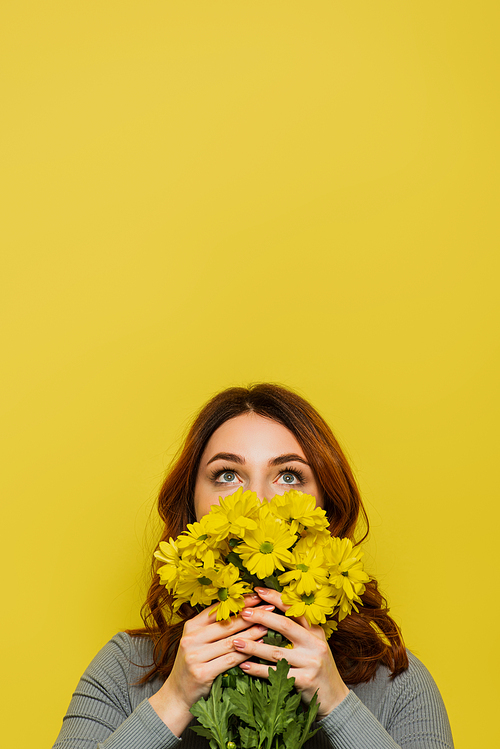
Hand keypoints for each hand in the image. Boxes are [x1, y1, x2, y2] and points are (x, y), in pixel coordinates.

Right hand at [149, 594, 272, 736]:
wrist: (177, 695)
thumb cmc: (194, 664)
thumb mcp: (197, 641)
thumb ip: (213, 626)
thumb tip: (242, 608)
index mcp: (190, 626)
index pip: (218, 609)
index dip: (238, 602)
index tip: (256, 596)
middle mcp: (190, 639)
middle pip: (226, 624)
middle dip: (250, 615)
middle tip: (269, 608)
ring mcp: (194, 656)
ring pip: (231, 642)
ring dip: (252, 634)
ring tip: (268, 626)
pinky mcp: (202, 673)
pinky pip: (230, 660)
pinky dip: (246, 653)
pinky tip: (258, 648)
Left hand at [232, 587, 348, 718]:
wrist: (334, 697)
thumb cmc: (317, 667)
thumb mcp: (313, 644)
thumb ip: (298, 630)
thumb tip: (269, 610)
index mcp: (316, 631)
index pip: (294, 609)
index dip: (275, 598)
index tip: (257, 590)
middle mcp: (315, 643)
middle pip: (285, 625)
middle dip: (262, 617)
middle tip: (243, 613)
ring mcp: (311, 662)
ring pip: (276, 651)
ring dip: (253, 646)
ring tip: (236, 642)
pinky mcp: (305, 680)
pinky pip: (276, 673)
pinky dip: (258, 670)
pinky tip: (244, 666)